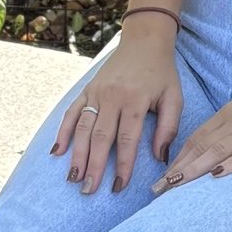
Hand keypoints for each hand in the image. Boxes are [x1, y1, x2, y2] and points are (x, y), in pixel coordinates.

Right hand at [51, 28, 182, 192]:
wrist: (144, 40)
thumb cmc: (162, 72)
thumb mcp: (174, 97)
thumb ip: (168, 126)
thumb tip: (159, 156)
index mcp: (135, 100)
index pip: (126, 139)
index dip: (122, 165)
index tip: (118, 186)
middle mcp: (112, 97)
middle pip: (100, 137)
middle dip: (93, 166)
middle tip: (88, 190)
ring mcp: (96, 93)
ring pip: (82, 128)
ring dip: (76, 154)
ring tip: (73, 178)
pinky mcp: (87, 89)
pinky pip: (72, 112)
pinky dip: (63, 132)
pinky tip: (57, 152)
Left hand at [154, 62, 231, 194]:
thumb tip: (220, 146)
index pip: (197, 137)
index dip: (177, 158)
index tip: (162, 177)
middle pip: (201, 146)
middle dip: (177, 168)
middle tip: (157, 189)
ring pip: (218, 150)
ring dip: (194, 169)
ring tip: (175, 186)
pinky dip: (231, 164)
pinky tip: (217, 176)